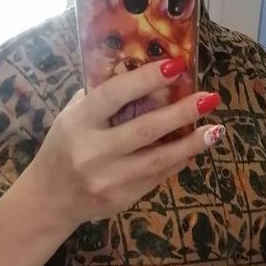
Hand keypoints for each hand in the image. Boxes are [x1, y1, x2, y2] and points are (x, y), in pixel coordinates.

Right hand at [25, 57, 223, 230]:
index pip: (114, 95)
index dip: (146, 79)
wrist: (50, 200)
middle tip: (209, 98)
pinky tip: (194, 149)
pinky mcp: (122, 199)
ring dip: (190, 144)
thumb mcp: (72, 117)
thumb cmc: (64, 148)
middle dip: (181, 112)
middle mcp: (93, 152)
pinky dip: (177, 161)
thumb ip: (101, 98)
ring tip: (216, 130)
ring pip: (158, 159)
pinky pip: (157, 177)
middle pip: (144, 130)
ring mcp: (109, 179)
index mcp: (78, 123)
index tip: (176, 66)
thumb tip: (143, 73)